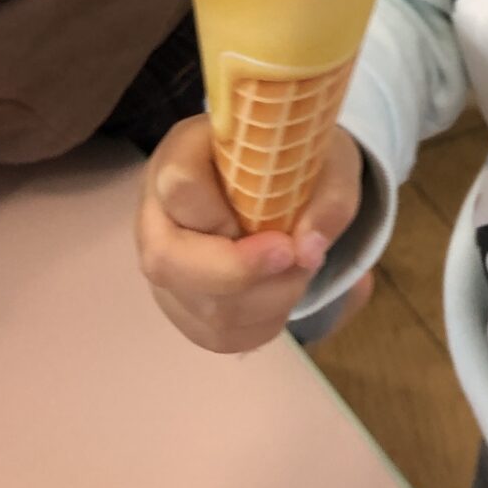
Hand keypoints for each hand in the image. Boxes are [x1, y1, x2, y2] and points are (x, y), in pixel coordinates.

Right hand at [136, 115, 372, 353]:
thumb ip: (329, 197)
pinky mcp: (180, 302)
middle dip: (238, 275)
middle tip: (294, 263)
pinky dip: (258, 326)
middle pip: (167, 259)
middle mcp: (158, 209)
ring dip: (262, 303)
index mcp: (183, 153)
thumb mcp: (329, 159)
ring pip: (193, 304)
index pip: (179, 185)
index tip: (282, 239)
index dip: (224, 219)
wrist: (285, 178)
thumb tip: (309, 250)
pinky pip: (211, 334)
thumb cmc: (298, 158)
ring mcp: (164, 260)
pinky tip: (283, 297)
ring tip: (300, 272)